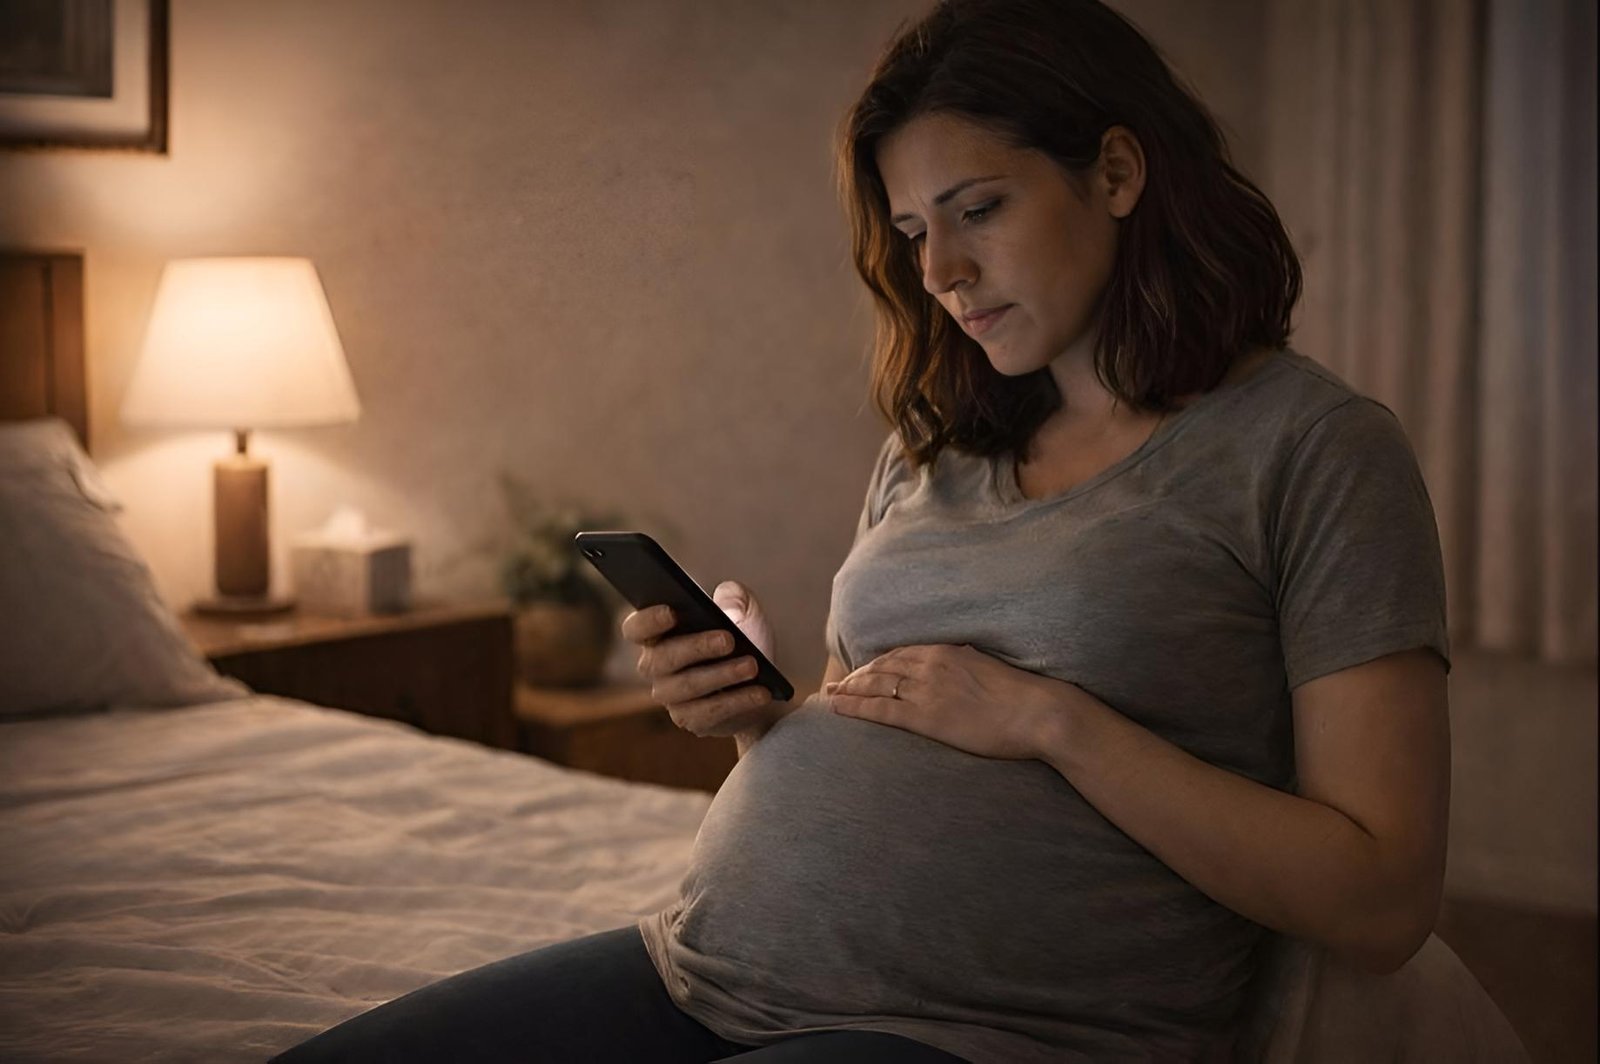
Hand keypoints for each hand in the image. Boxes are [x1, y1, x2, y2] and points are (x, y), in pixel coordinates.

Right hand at [620, 580, 783, 738]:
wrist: (763, 683)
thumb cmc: (744, 641)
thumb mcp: (745, 612)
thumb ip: (736, 596)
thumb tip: (729, 601)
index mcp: (659, 634)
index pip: (636, 628)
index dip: (648, 620)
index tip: (672, 612)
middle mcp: (656, 666)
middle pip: (661, 658)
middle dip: (696, 647)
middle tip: (728, 640)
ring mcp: (671, 696)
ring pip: (687, 686)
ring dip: (721, 675)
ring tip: (751, 666)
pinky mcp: (691, 719)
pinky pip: (709, 712)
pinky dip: (737, 701)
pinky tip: (760, 693)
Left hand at [825, 644, 1076, 760]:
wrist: (1037, 712)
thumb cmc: (1022, 696)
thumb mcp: (988, 668)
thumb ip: (967, 664)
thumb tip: (959, 662)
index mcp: (946, 652)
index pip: (900, 654)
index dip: (877, 663)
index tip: (862, 670)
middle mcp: (930, 665)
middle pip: (881, 668)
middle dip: (856, 676)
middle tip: (838, 684)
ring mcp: (925, 690)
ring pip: (875, 686)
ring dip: (849, 690)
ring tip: (831, 696)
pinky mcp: (925, 716)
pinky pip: (880, 710)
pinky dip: (855, 707)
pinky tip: (838, 708)